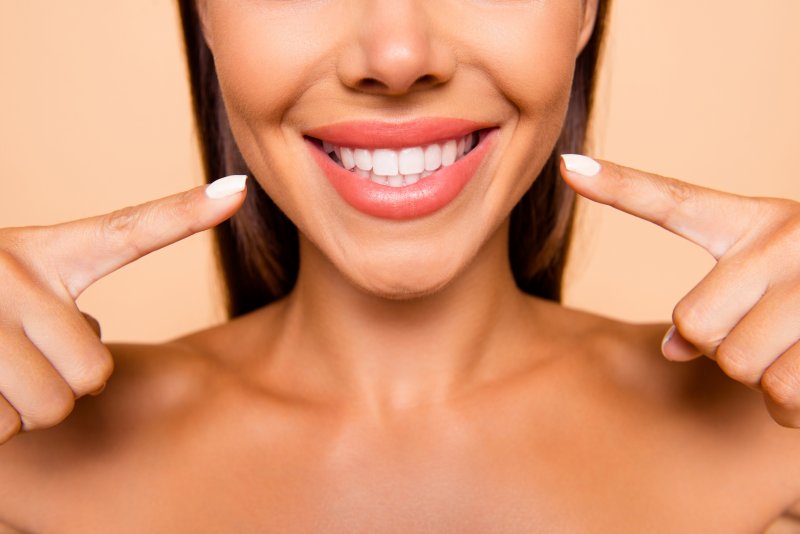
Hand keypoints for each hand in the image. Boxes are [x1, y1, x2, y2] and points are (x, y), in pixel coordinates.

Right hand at [0, 175, 246, 443]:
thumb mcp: (13, 285)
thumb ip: (58, 305)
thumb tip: (95, 340)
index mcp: (42, 251)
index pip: (128, 231)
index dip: (185, 213)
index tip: (240, 189)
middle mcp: (14, 270)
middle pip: (94, 374)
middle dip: (60, 384)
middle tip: (16, 360)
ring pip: (49, 409)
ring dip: (17, 409)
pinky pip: (0, 428)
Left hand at [560, 154, 799, 427]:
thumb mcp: (773, 283)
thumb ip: (719, 302)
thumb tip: (673, 349)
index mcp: (757, 221)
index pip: (674, 202)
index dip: (618, 186)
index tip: (566, 165)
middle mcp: (785, 238)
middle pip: (692, 323)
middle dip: (723, 347)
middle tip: (772, 332)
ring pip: (736, 365)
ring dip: (765, 377)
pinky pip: (783, 396)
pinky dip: (794, 406)